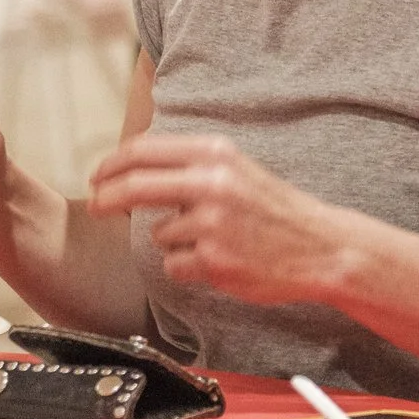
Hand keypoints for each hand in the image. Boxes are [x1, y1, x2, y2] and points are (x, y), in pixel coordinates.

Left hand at [85, 133, 351, 305]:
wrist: (323, 247)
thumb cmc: (273, 209)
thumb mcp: (235, 168)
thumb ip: (189, 164)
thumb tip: (130, 168)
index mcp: (215, 153)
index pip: (143, 150)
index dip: (111, 164)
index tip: (96, 176)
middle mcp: (211, 183)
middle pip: (134, 186)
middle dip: (106, 198)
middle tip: (95, 206)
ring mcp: (211, 223)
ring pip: (158, 234)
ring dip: (173, 241)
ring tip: (214, 240)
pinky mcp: (213, 260)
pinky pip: (174, 265)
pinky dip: (187, 267)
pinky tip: (220, 261)